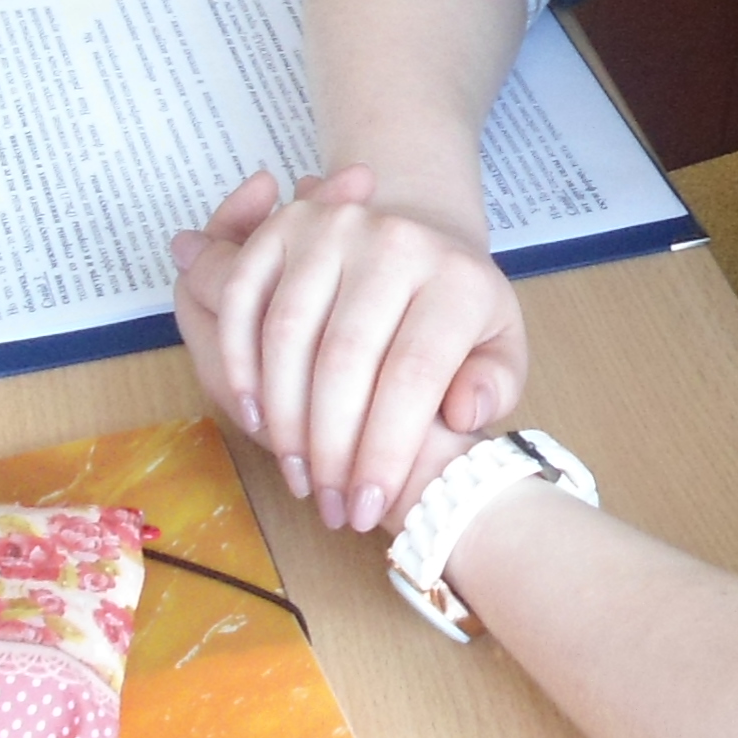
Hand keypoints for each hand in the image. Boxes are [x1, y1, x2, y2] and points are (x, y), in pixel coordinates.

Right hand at [169, 163, 527, 534]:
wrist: (421, 240)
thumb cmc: (456, 314)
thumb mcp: (500, 347)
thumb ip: (496, 384)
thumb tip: (464, 410)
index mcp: (457, 277)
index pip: (414, 372)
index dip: (385, 449)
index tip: (367, 508)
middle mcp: (394, 240)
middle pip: (345, 358)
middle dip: (330, 448)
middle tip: (330, 507)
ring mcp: (333, 228)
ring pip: (288, 334)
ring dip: (283, 419)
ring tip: (299, 478)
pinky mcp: (283, 229)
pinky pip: (244, 299)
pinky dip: (238, 362)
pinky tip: (254, 419)